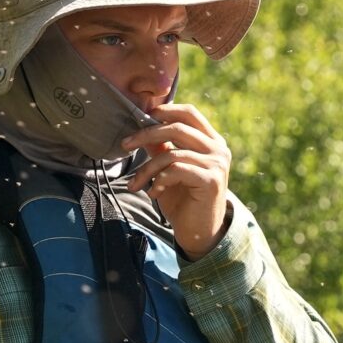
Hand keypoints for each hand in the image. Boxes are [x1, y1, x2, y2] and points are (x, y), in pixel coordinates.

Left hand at [121, 103, 230, 260]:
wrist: (199, 232)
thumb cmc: (184, 199)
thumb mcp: (168, 169)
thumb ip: (161, 147)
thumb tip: (142, 127)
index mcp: (211, 141)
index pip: (189, 113)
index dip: (165, 110)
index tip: (141, 116)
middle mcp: (218, 149)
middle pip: (177, 127)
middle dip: (146, 134)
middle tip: (125, 144)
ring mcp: (217, 164)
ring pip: (171, 153)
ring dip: (147, 169)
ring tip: (136, 184)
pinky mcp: (211, 180)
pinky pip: (176, 170)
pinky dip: (159, 180)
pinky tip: (154, 193)